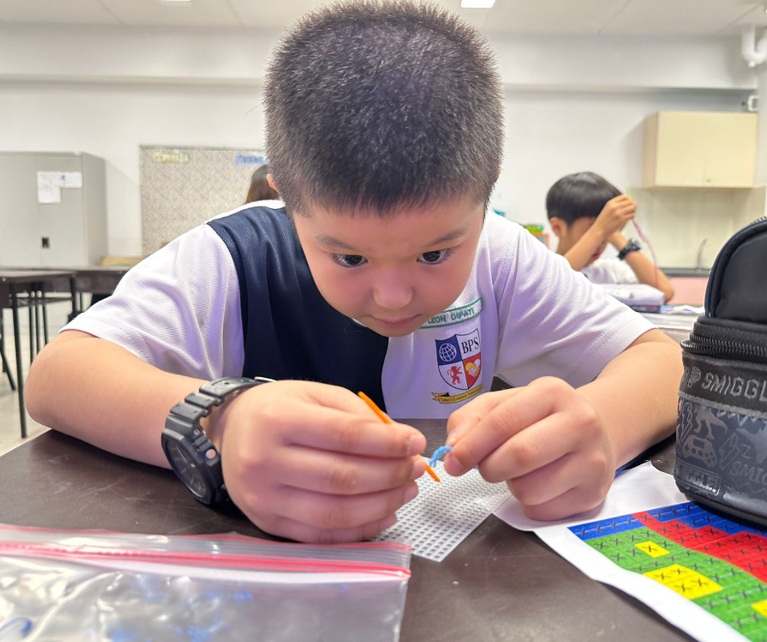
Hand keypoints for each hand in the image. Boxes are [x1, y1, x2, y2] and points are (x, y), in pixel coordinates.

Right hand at [214, 380, 426, 542]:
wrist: (227, 432)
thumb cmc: (277, 408)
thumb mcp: (314, 394)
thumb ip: (356, 415)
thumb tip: (399, 442)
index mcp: (278, 420)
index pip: (344, 436)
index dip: (387, 443)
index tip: (416, 443)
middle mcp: (265, 461)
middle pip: (342, 478)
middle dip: (390, 475)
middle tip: (416, 468)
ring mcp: (264, 499)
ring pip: (335, 512)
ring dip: (382, 505)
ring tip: (407, 490)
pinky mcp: (268, 524)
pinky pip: (322, 535)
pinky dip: (360, 529)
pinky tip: (385, 514)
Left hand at [443, 377, 616, 520]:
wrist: (597, 431)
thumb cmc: (542, 417)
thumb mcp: (507, 403)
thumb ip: (472, 418)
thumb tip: (453, 447)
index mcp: (552, 393)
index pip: (503, 421)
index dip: (471, 445)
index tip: (452, 461)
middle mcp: (580, 423)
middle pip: (519, 456)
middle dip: (489, 467)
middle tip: (486, 467)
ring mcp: (592, 460)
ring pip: (529, 490)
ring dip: (511, 486)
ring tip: (521, 471)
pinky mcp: (593, 494)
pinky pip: (542, 511)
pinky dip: (530, 502)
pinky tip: (541, 484)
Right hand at [592, 195, 635, 239]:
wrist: (599, 230)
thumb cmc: (603, 221)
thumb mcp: (607, 209)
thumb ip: (615, 205)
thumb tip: (627, 201)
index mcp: (610, 203)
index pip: (624, 196)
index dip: (629, 199)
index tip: (630, 202)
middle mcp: (615, 207)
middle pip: (630, 201)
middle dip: (633, 204)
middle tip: (633, 208)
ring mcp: (618, 213)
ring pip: (632, 208)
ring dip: (634, 210)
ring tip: (632, 213)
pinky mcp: (622, 219)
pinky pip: (632, 215)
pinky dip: (633, 216)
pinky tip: (631, 217)